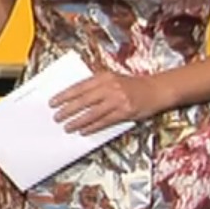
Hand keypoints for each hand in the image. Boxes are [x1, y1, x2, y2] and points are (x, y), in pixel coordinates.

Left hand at [51, 71, 168, 134]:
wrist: (156, 89)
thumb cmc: (132, 84)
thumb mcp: (112, 77)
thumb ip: (95, 84)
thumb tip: (74, 95)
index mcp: (103, 77)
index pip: (78, 87)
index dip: (64, 95)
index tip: (53, 102)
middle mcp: (109, 87)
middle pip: (83, 100)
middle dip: (67, 110)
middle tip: (56, 117)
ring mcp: (118, 100)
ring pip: (92, 113)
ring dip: (77, 121)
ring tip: (67, 126)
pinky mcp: (125, 112)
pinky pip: (104, 122)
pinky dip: (92, 127)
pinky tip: (83, 131)